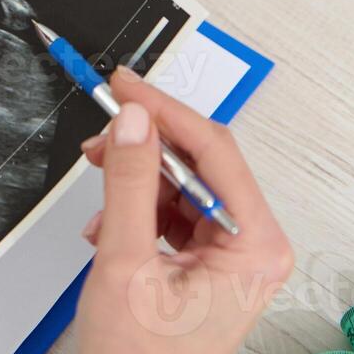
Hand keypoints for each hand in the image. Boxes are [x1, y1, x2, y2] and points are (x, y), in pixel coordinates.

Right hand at [74, 69, 291, 353]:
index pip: (214, 151)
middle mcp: (253, 246)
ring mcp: (232, 255)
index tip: (127, 88)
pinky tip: (108, 225)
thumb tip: (135, 123)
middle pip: (199, 163)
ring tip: (98, 191)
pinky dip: (137, 209)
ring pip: (182, 184)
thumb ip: (130, 186)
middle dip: (145, 147)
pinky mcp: (209, 262)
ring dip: (136, 181)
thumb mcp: (125, 264)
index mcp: (254, 246)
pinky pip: (174, 211)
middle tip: (103, 132)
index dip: (166, 112)